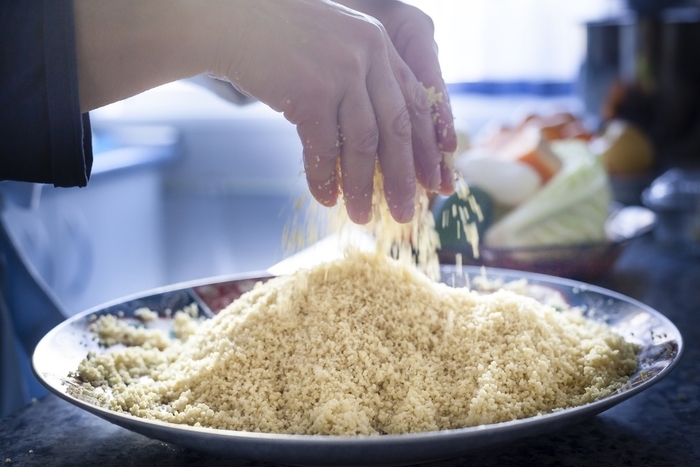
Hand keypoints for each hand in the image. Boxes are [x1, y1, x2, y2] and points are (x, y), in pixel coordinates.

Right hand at [211, 0, 448, 222]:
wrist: (231, 20)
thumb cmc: (280, 40)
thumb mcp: (335, 48)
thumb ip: (361, 81)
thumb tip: (378, 144)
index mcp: (380, 45)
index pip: (416, 102)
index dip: (426, 146)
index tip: (433, 181)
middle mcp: (368, 54)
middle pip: (397, 129)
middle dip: (403, 178)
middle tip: (405, 213)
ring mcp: (341, 72)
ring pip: (364, 144)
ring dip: (363, 187)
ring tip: (363, 217)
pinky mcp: (312, 92)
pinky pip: (324, 148)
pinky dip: (325, 178)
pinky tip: (325, 198)